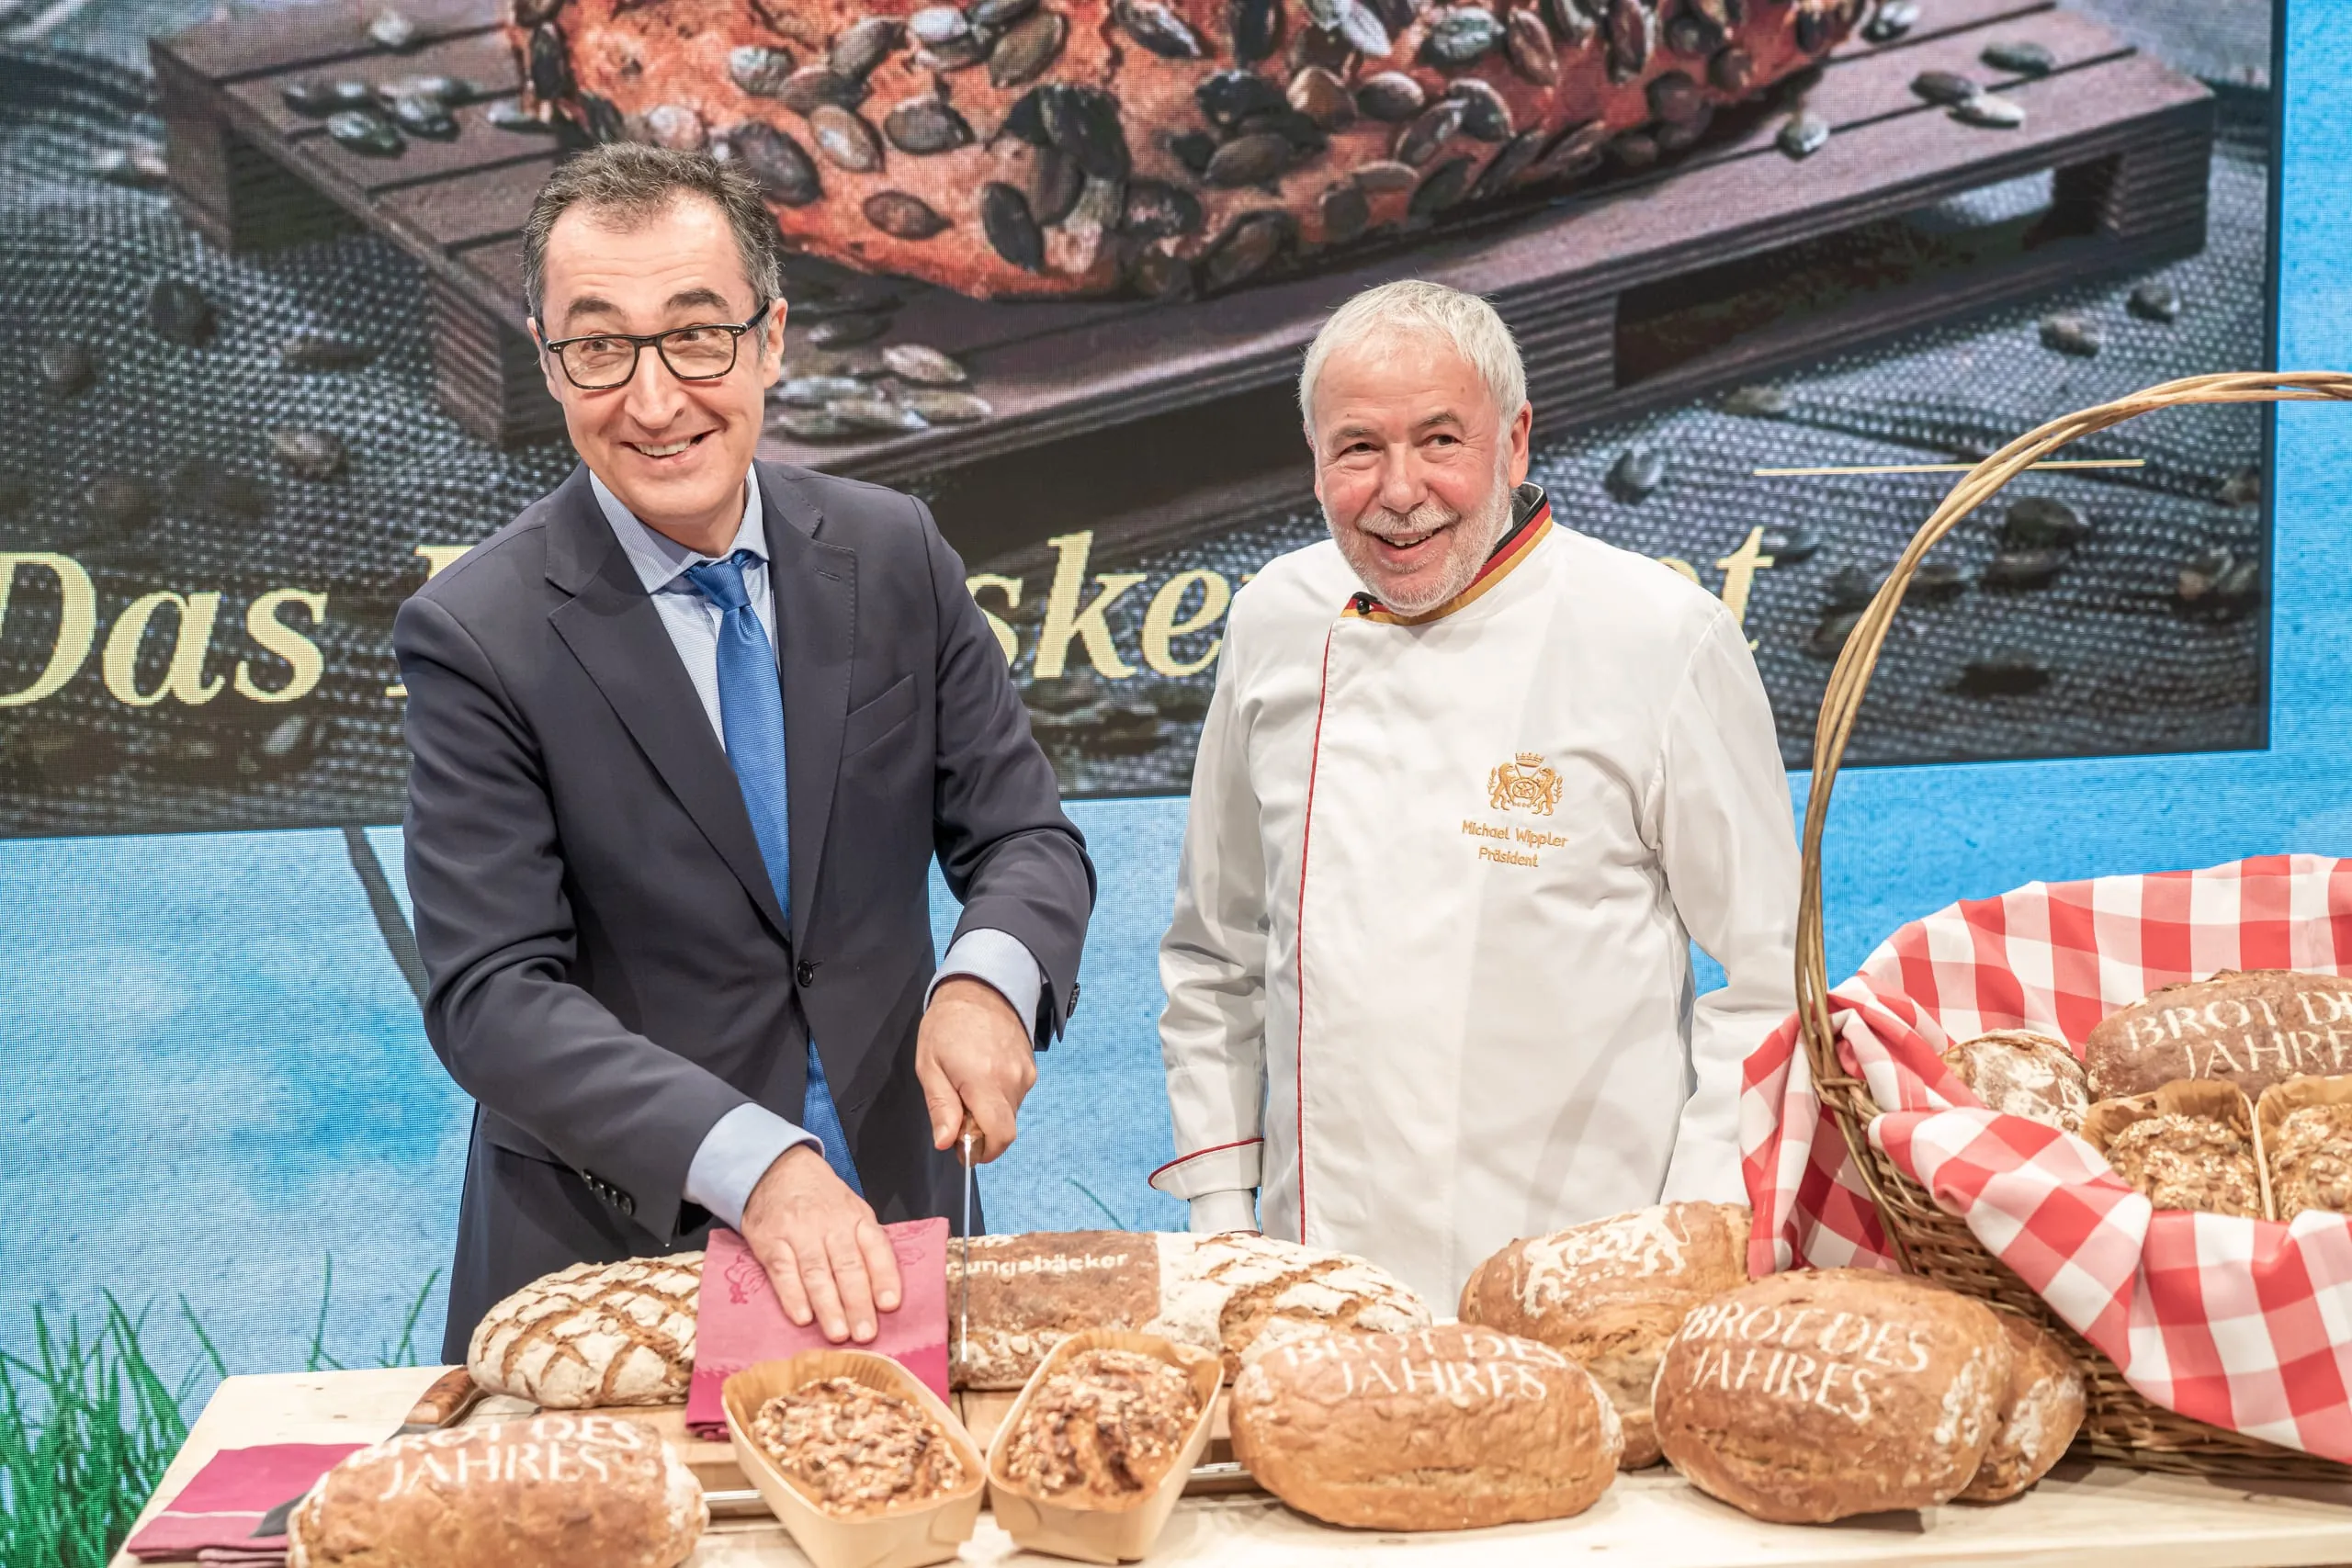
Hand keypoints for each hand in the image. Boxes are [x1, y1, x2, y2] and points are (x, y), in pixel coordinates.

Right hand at [740, 1145, 901, 1342]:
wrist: (775, 1169)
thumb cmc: (820, 1198)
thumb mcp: (852, 1209)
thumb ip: (866, 1244)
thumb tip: (882, 1291)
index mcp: (856, 1217)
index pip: (875, 1247)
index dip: (884, 1276)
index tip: (890, 1304)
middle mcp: (830, 1224)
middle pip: (847, 1266)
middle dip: (858, 1302)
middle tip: (866, 1333)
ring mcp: (798, 1233)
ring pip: (817, 1273)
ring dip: (829, 1306)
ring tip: (839, 1334)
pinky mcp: (770, 1242)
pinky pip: (783, 1271)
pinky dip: (793, 1296)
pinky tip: (803, 1317)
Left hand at [916, 976, 1036, 1162]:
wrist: (980, 988)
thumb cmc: (947, 1025)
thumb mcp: (929, 1066)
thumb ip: (941, 1107)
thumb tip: (946, 1143)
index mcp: (984, 1081)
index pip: (1000, 1136)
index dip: (983, 1152)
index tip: (964, 1148)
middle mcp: (1012, 1080)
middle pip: (1003, 1128)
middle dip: (981, 1132)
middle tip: (957, 1111)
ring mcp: (1025, 1074)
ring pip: (1009, 1113)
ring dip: (989, 1113)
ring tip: (968, 1086)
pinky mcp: (1030, 1068)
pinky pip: (1015, 1097)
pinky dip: (999, 1097)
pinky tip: (983, 1075)